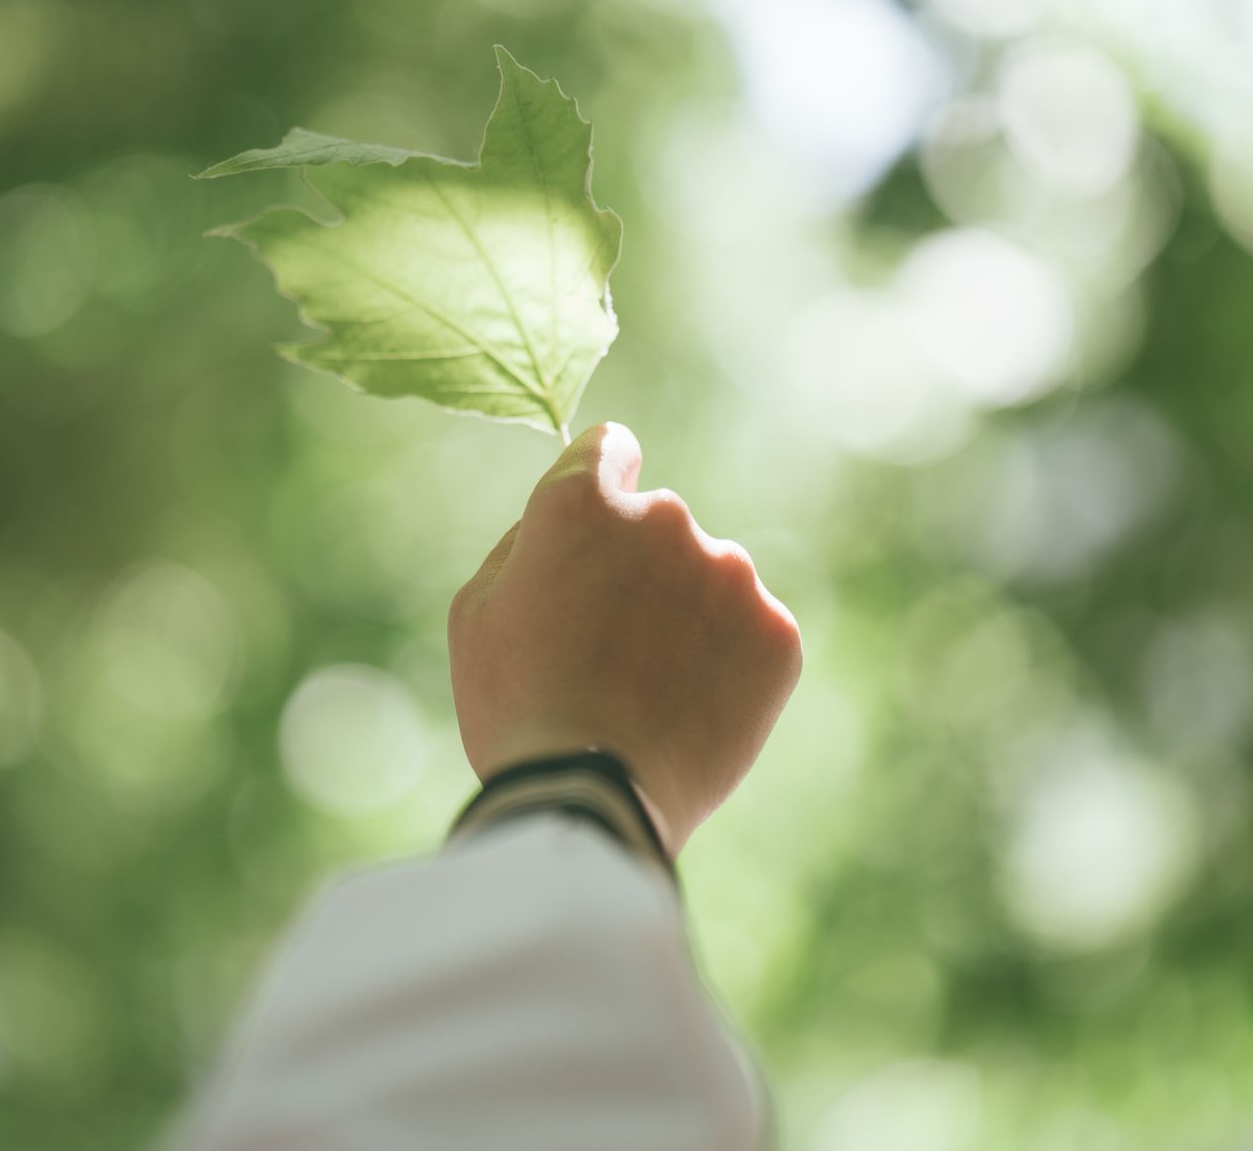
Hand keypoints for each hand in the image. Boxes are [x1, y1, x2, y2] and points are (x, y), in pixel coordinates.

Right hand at [448, 422, 802, 855]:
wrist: (591, 802)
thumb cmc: (516, 706)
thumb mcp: (476, 612)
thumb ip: (526, 543)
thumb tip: (568, 524)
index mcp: (586, 502)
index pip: (611, 449)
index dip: (603, 484)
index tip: (600, 527)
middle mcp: (668, 518)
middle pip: (661, 524)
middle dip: (641, 568)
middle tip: (610, 645)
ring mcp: (730, 574)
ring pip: (711, 580)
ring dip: (689, 616)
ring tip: (651, 691)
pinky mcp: (776, 633)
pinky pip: (752, 633)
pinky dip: (729, 664)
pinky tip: (691, 709)